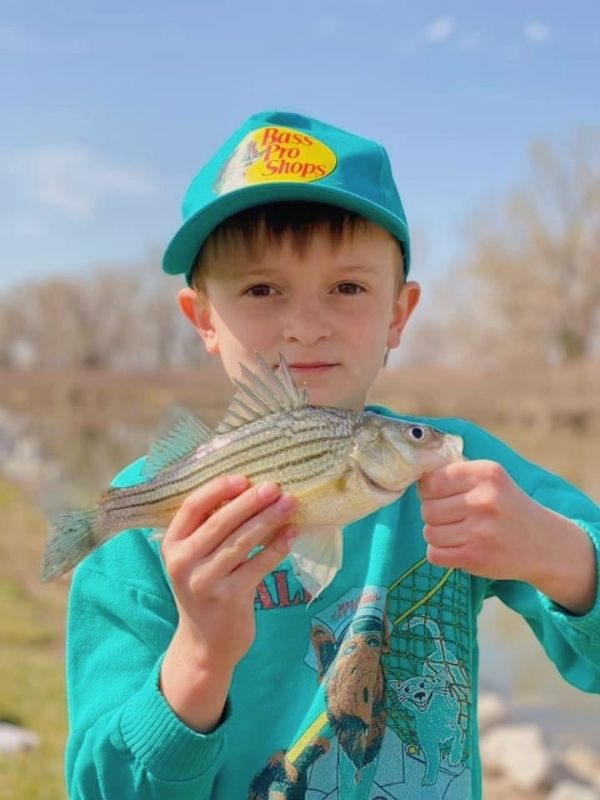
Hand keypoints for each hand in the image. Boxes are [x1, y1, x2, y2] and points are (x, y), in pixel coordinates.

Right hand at [160, 474, 296, 729]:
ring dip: (268, 519)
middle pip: (220, 522)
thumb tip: (248, 489)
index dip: (218, 489)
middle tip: (274, 485)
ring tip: (289, 503)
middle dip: (250, 501)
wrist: (205, 644)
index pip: (192, 507)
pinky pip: (257, 565)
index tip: (243, 478)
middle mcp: (183, 562)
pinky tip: (291, 534)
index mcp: (172, 544)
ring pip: (241, 542)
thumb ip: (209, 528)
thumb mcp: (194, 558)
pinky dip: (276, 547)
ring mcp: (205, 582)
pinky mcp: (229, 598)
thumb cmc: (205, 588)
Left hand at [418, 460, 595, 613]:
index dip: (430, 490)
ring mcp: (481, 530)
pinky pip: (434, 554)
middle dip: (434, 514)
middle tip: (454, 517)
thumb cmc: (507, 507)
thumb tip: (415, 474)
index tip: (441, 495)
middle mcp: (485, 499)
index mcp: (486, 474)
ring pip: (429, 532)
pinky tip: (458, 548)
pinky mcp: (476, 557)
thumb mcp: (492, 479)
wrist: (544, 544)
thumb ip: (456, 472)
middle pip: (427, 508)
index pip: (431, 480)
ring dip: (438, 535)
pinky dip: (440, 553)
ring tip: (459, 533)